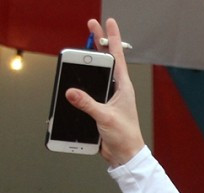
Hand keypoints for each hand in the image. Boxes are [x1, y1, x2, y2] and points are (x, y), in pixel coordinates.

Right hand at [63, 18, 143, 166]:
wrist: (125, 154)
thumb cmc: (125, 137)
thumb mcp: (106, 118)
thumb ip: (88, 104)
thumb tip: (72, 92)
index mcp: (124, 88)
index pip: (117, 57)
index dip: (112, 39)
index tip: (109, 22)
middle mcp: (118, 90)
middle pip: (106, 61)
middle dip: (99, 43)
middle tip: (92, 26)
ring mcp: (110, 97)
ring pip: (98, 74)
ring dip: (90, 61)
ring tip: (84, 46)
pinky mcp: (102, 106)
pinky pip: (91, 89)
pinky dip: (84, 81)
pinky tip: (78, 76)